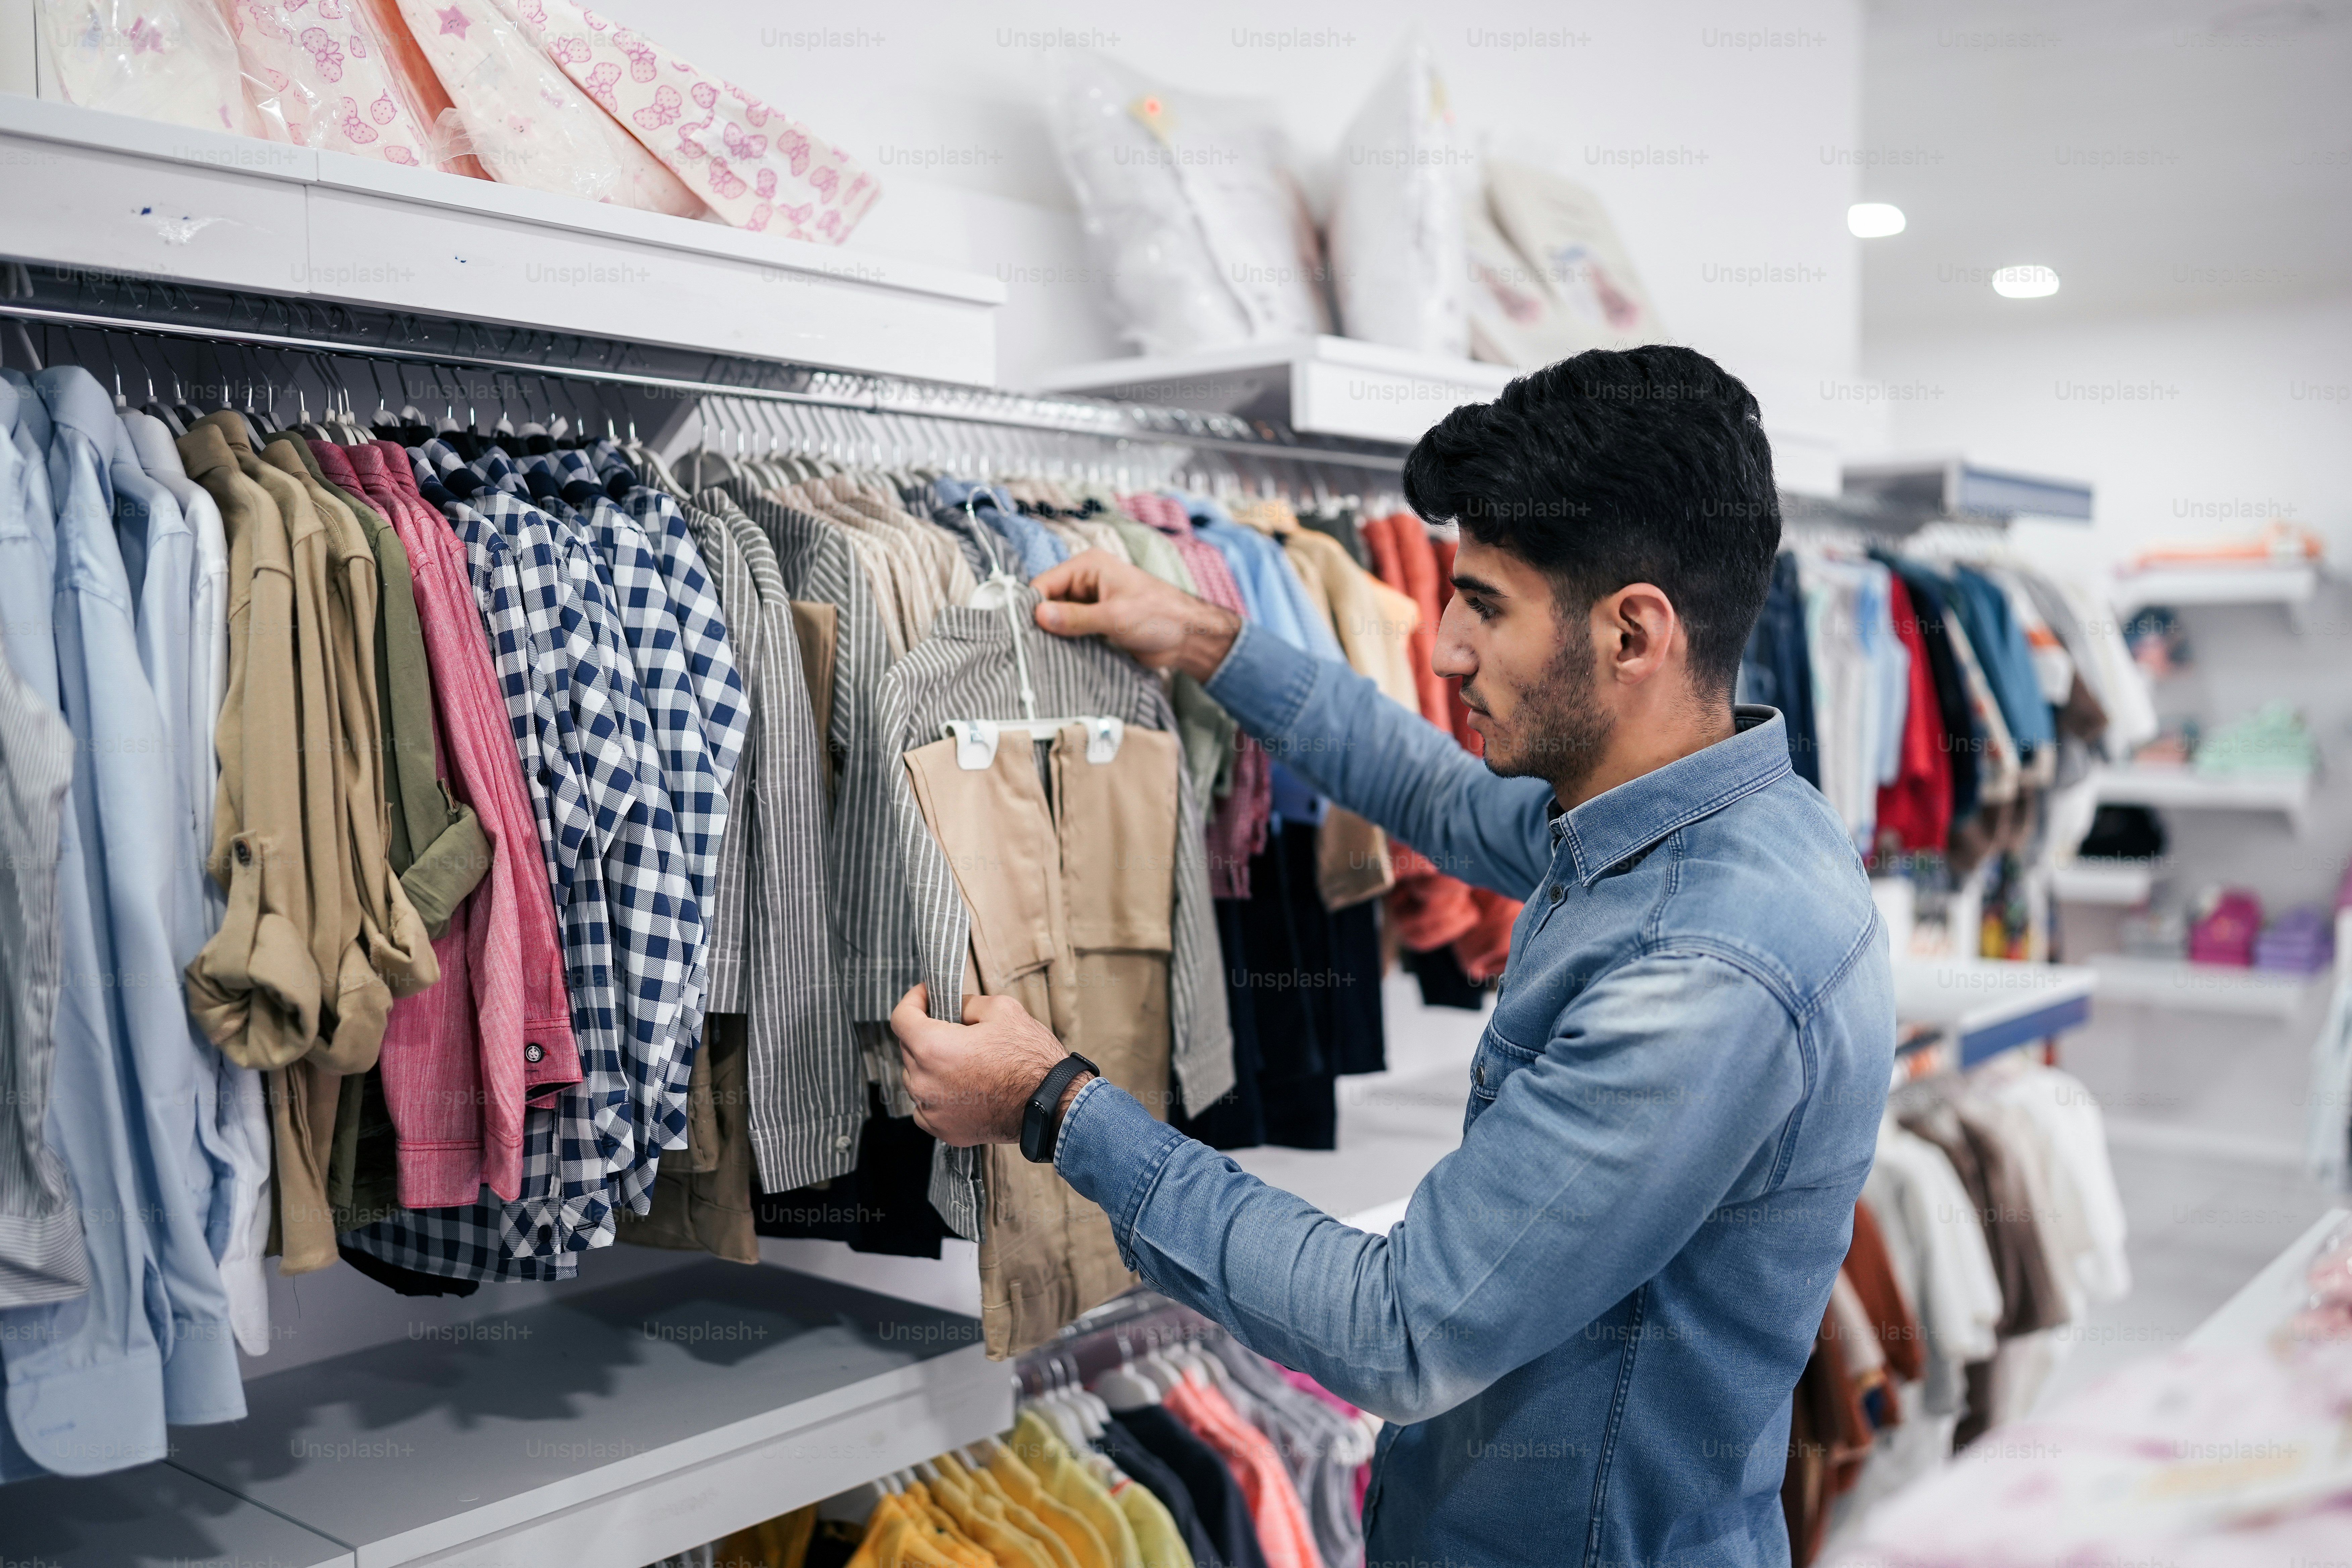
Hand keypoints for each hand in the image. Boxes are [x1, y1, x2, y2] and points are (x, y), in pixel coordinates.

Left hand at [890, 984, 1077, 1146]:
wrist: (1052, 1105)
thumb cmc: (1030, 1059)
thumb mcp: (1002, 1009)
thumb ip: (967, 1004)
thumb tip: (954, 1008)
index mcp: (933, 1048)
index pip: (901, 1017)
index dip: (913, 999)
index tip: (926, 995)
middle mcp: (924, 1082)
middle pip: (908, 1047)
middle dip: (927, 1031)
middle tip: (954, 1025)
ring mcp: (932, 1110)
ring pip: (916, 1078)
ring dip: (931, 1064)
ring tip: (963, 1059)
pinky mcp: (943, 1130)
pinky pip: (925, 1106)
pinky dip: (937, 1094)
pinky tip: (960, 1086)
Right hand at [1032, 549, 1241, 680]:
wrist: (1187, 638)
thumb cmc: (1158, 616)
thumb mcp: (1114, 616)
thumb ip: (1076, 618)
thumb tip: (1039, 616)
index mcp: (1089, 567)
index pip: (1046, 583)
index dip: (1032, 605)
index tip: (1021, 629)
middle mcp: (1086, 582)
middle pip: (1048, 601)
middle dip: (1041, 622)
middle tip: (1029, 647)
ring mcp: (1091, 603)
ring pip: (1058, 618)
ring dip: (1053, 635)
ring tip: (1042, 655)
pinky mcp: (1096, 623)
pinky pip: (1071, 632)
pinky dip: (1065, 643)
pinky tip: (1058, 658)